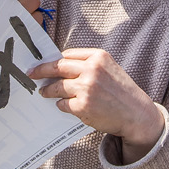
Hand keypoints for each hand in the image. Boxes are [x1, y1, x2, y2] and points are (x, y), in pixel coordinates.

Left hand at [29, 47, 163, 160]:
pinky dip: (61, 105)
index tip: (43, 63)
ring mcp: (87, 88)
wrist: (136, 113)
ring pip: (57, 87)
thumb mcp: (109, 68)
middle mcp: (92, 70)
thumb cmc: (121, 91)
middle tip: (32, 74)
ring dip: (48, 91)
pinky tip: (62, 105)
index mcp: (99, 57)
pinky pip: (63, 104)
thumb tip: (59, 66)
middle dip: (41, 71)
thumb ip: (88, 64)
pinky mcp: (83, 106)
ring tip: (44, 92)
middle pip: (57, 67)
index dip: (54, 60)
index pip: (67, 55)